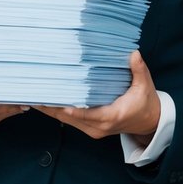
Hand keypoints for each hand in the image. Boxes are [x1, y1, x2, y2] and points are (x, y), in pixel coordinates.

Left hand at [35, 51, 160, 141]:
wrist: (150, 122)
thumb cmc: (146, 102)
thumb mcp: (145, 85)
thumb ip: (138, 70)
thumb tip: (133, 53)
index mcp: (112, 116)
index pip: (88, 113)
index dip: (71, 108)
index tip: (56, 101)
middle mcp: (99, 126)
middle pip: (69, 118)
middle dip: (51, 106)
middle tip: (33, 92)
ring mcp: (93, 129)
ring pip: (65, 121)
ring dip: (50, 110)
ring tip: (32, 96)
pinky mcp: (90, 128)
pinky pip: (69, 121)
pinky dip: (57, 112)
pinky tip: (44, 102)